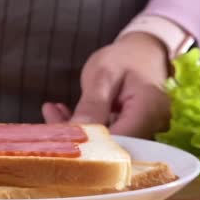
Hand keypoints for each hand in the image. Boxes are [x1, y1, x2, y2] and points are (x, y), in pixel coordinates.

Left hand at [42, 32, 170, 138]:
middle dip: (76, 138)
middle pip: (111, 147)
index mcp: (148, 111)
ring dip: (76, 130)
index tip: (60, 136)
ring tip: (52, 111)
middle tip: (49, 119)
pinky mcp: (129, 133)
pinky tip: (62, 113)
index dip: (89, 147)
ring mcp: (142, 133)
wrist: (142, 52)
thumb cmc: (124, 58)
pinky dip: (83, 126)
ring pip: (105, 143)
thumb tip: (75, 134)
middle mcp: (151, 128)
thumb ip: (92, 105)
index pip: (119, 143)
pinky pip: (105, 136)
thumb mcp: (103, 74)